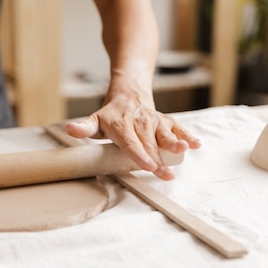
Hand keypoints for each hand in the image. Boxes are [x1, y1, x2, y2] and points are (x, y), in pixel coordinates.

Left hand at [65, 91, 199, 179]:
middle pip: (149, 143)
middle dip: (158, 158)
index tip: (147, 165)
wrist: (128, 93)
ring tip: (183, 150)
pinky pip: (177, 127)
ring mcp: (154, 121)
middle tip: (164, 174)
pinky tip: (196, 144)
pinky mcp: (165, 120)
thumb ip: (84, 128)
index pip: (130, 143)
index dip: (139, 154)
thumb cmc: (110, 115)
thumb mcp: (95, 121)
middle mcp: (139, 122)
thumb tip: (70, 129)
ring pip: (165, 133)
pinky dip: (187, 135)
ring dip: (175, 142)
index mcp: (121, 126)